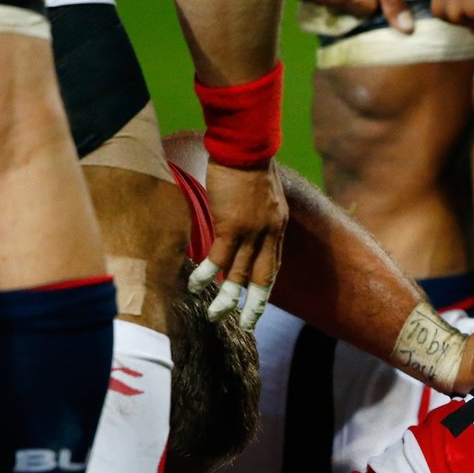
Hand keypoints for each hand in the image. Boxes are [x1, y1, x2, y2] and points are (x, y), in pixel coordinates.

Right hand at [189, 160, 287, 330]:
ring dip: (226, 298)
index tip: (257, 301)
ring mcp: (251, 233)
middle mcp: (268, 235)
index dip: (264, 285)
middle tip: (245, 325)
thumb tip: (244, 219)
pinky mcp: (231, 227)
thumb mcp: (263, 193)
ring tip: (215, 316)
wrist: (246, 147)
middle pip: (262, 278)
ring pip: (239, 274)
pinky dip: (208, 275)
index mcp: (277, 227)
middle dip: (254, 305)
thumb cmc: (250, 163)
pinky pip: (219, 259)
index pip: (273, 264)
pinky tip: (196, 287)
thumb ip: (258, 213)